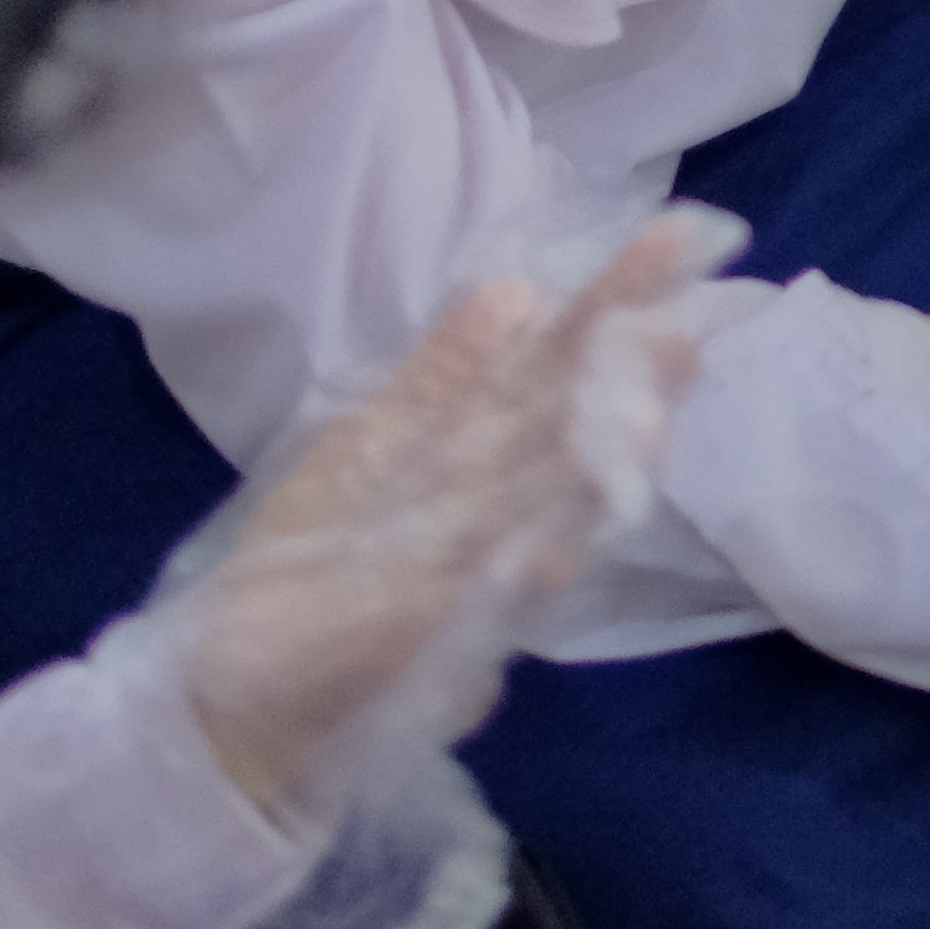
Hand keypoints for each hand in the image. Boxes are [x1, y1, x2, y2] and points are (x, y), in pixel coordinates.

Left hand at [182, 212, 734, 813]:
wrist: (240, 692)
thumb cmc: (311, 564)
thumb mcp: (368, 447)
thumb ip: (444, 377)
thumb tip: (519, 288)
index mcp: (474, 440)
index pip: (559, 355)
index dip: (617, 300)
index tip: (681, 236)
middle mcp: (497, 497)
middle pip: (574, 425)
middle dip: (632, 382)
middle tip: (689, 327)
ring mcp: (480, 572)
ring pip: (554, 515)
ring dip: (601, 477)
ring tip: (647, 419)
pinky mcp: (440, 643)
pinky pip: (488, 608)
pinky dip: (523, 581)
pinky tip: (555, 547)